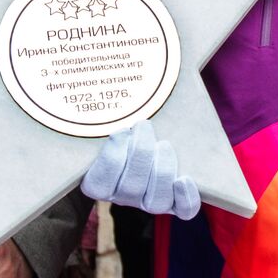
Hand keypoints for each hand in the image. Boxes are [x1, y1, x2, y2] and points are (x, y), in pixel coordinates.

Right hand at [81, 120, 200, 217]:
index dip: (111, 160)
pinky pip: (183, 211)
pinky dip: (186, 198)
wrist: (139, 136)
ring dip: (161, 171)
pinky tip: (185, 178)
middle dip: (139, 154)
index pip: (99, 186)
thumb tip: (90, 67)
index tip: (120, 131)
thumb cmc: (118, 124)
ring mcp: (148, 199)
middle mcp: (122, 196)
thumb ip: (99, 110)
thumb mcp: (103, 119)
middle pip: (130, 189)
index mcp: (97, 182)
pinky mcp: (174, 199)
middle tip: (144, 126)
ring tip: (164, 144)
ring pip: (155, 202)